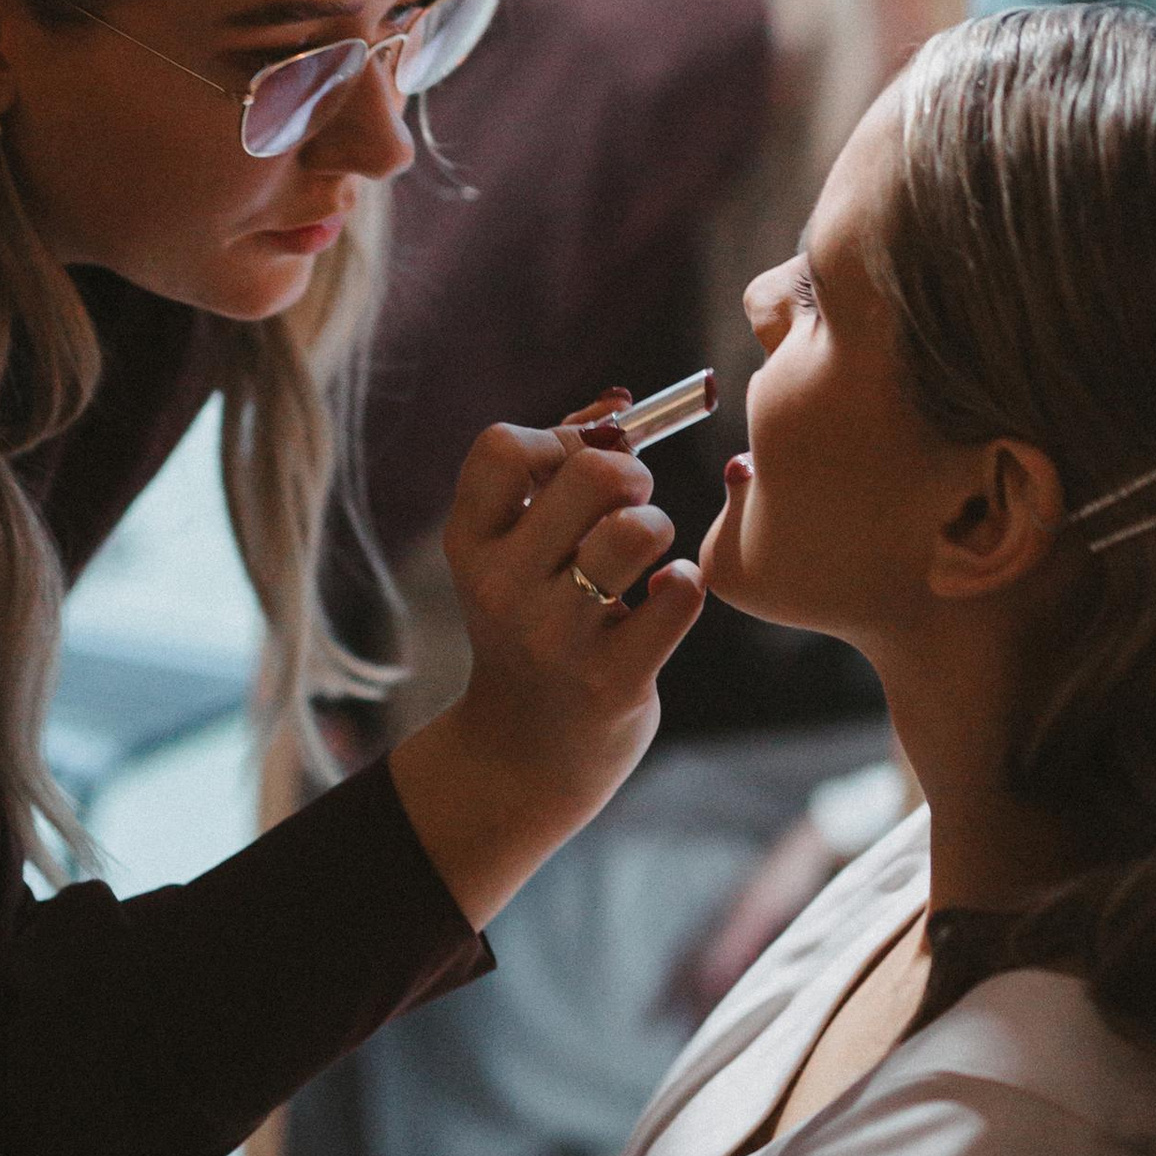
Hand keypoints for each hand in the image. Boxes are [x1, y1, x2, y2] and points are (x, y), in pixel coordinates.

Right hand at [387, 406, 705, 926]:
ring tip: (646, 556)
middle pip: (593, 474)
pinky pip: (680, 595)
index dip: (558, 439)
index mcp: (471, 545)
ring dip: (660, 528)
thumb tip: (621, 399)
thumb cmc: (533, 626)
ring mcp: (555, 637)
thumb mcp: (515, 553)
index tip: (574, 470)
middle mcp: (503, 587)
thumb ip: (556, 469)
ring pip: (639, 530)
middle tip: (630, 505)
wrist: (524, 756)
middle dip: (632, 475)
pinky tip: (662, 605)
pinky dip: (684, 588)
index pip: (503, 445)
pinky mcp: (612, 681)